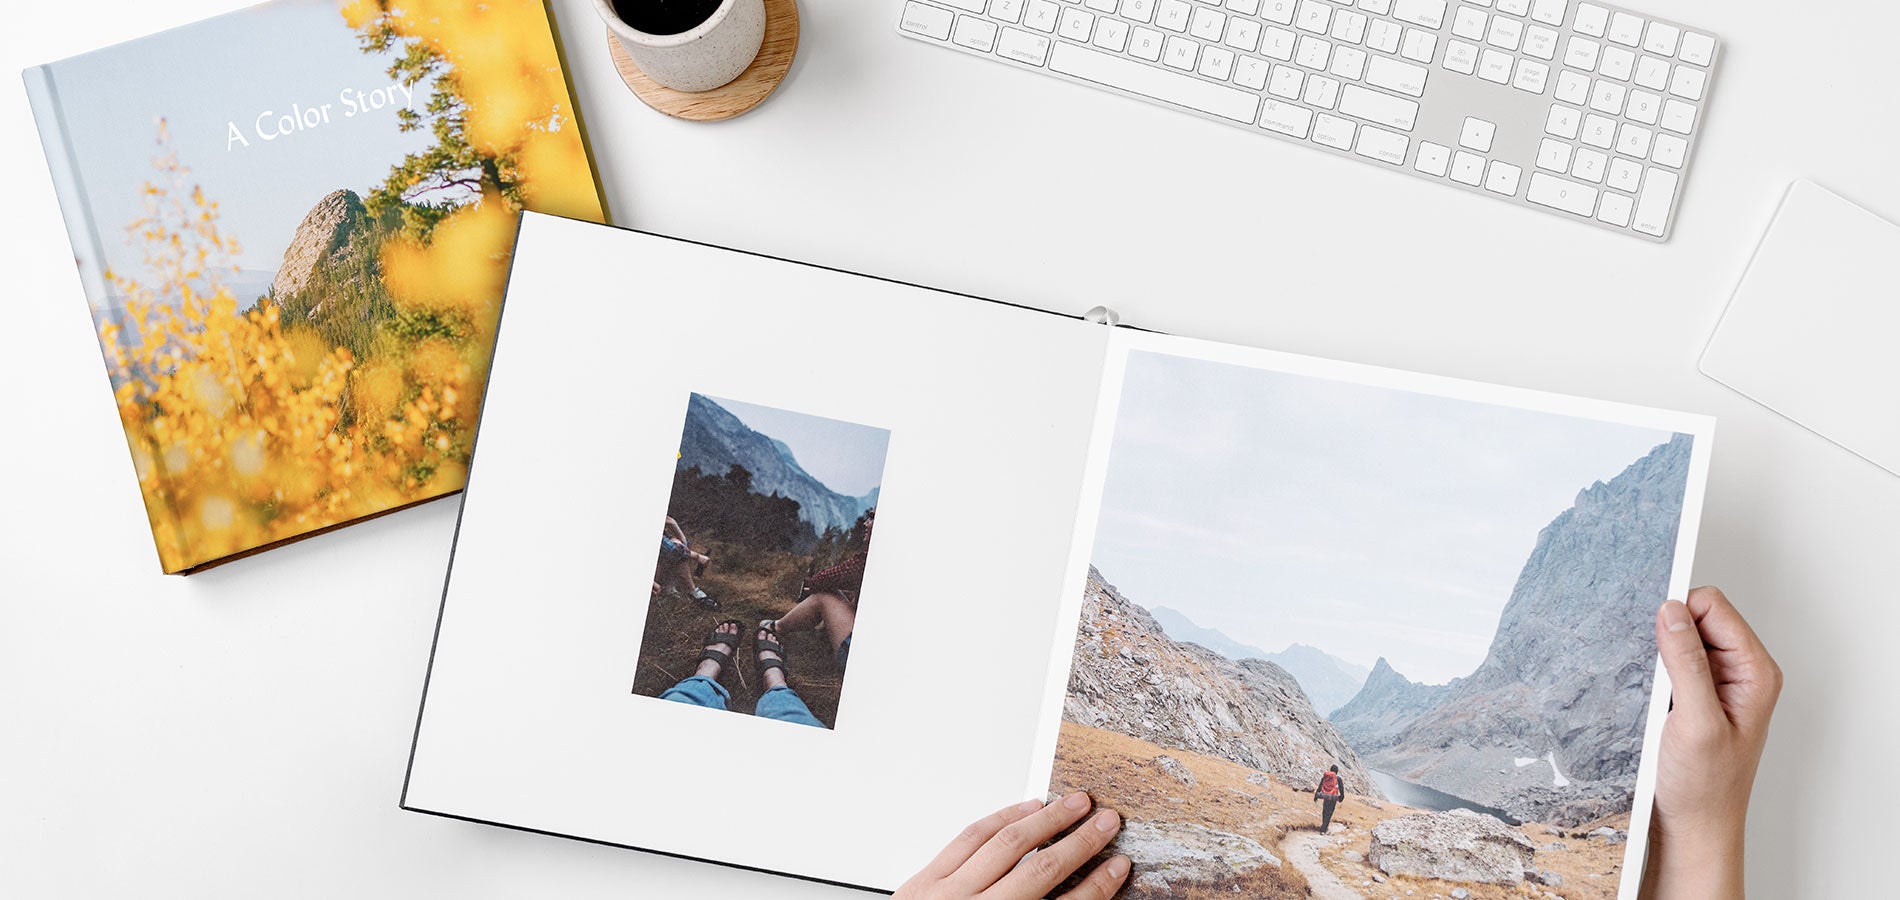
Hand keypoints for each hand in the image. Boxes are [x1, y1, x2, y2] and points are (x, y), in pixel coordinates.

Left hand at [896, 792, 1129, 899]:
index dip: (1097, 886)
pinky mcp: (924, 881)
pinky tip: (1026, 809)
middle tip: (1107, 822)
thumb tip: (1077, 895)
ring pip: (1006, 844)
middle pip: (1040, 871)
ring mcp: (947, 896)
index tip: (1119, 866)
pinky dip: (1001, 818)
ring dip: (1046, 821)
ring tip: (1074, 804)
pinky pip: (969, 838)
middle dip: (1080, 843)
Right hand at [1642, 587, 1781, 899]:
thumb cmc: (1705, 788)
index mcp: (1754, 672)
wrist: (1692, 827)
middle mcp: (1739, 672)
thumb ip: (1685, 663)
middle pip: (1697, 617)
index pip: (1714, 608)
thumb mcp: (1694, 722)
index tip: (1651, 624)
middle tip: (1648, 666)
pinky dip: (1650, 670)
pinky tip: (1643, 693)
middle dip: (1666, 630)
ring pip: (1679, 638)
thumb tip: (1671, 611)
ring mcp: (1715, 684)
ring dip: (1656, 653)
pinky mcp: (1692, 696)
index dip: (1680, 610)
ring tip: (1647, 687)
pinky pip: (1668, 662)